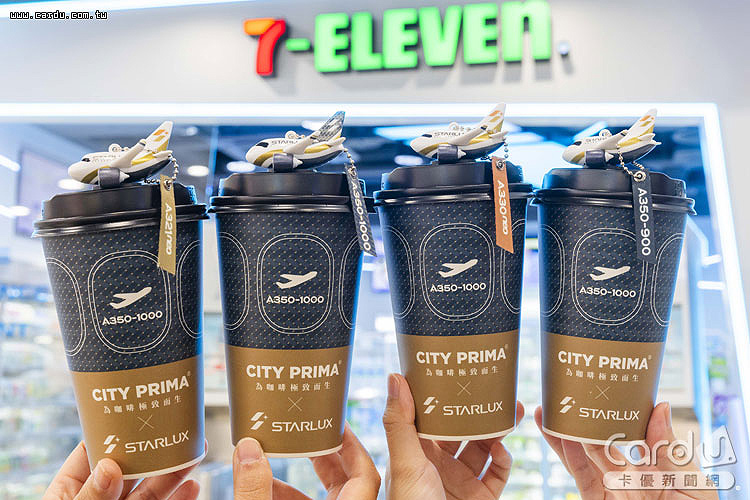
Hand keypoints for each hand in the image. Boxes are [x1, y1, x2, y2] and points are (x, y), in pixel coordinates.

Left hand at [43, 441, 201, 499]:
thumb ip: (88, 499)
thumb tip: (110, 467)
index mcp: (68, 494)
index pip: (90, 454)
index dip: (112, 433)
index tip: (136, 415)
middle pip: (128, 470)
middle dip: (154, 451)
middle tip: (177, 433)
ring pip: (149, 492)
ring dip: (172, 473)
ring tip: (193, 456)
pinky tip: (192, 488)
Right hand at [232, 425, 379, 498]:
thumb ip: (255, 488)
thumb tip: (248, 448)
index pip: (365, 471)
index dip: (353, 443)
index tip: (336, 421)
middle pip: (348, 477)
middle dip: (326, 450)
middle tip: (309, 426)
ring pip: (329, 493)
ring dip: (304, 472)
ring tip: (282, 450)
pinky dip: (293, 494)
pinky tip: (268, 484)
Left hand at [382, 373, 522, 499]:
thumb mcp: (404, 463)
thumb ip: (400, 422)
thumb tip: (395, 376)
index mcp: (414, 453)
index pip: (428, 415)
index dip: (441, 394)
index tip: (455, 371)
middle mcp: (437, 465)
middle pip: (460, 428)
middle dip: (476, 409)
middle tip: (494, 387)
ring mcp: (461, 481)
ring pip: (482, 446)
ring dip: (496, 429)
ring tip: (510, 411)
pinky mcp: (482, 497)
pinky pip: (498, 473)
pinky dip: (504, 459)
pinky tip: (503, 449)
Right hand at [535, 403, 718, 499]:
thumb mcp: (689, 480)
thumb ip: (669, 447)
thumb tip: (660, 406)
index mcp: (652, 469)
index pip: (630, 435)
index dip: (616, 414)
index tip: (606, 392)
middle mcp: (627, 477)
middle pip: (598, 442)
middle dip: (580, 421)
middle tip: (566, 397)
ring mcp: (611, 490)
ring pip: (582, 458)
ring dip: (564, 434)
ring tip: (551, 411)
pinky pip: (581, 478)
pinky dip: (569, 457)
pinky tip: (559, 437)